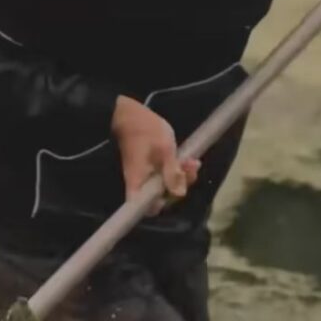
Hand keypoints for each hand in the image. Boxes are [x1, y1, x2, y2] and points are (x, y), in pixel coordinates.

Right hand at [111, 95, 200, 215]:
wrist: (128, 112)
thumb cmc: (145, 129)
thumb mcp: (165, 149)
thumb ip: (172, 172)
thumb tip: (180, 194)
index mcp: (139, 182)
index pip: (148, 207)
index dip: (164, 203)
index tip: (177, 189)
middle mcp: (139, 183)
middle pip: (161, 196)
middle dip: (180, 184)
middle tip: (192, 167)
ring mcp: (143, 174)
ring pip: (164, 184)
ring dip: (180, 175)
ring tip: (192, 161)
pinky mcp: (148, 166)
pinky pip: (163, 174)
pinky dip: (175, 168)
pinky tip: (186, 159)